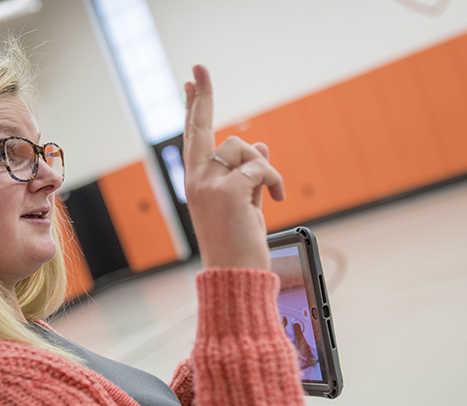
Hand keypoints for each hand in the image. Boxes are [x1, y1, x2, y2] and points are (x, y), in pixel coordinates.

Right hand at [183, 65, 284, 270]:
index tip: (191, 80)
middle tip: (198, 68)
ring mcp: (209, 185)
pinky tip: (276, 199)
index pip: (194, 138)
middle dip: (200, 95)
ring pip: (242, 148)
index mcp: (197, 183)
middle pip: (202, 128)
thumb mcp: (245, 204)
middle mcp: (196, 180)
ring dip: (263, 167)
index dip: (194, 107)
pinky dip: (273, 180)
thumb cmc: (239, 244)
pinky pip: (259, 167)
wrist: (235, 276)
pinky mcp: (229, 192)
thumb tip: (263, 144)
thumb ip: (250, 174)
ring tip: (271, 193)